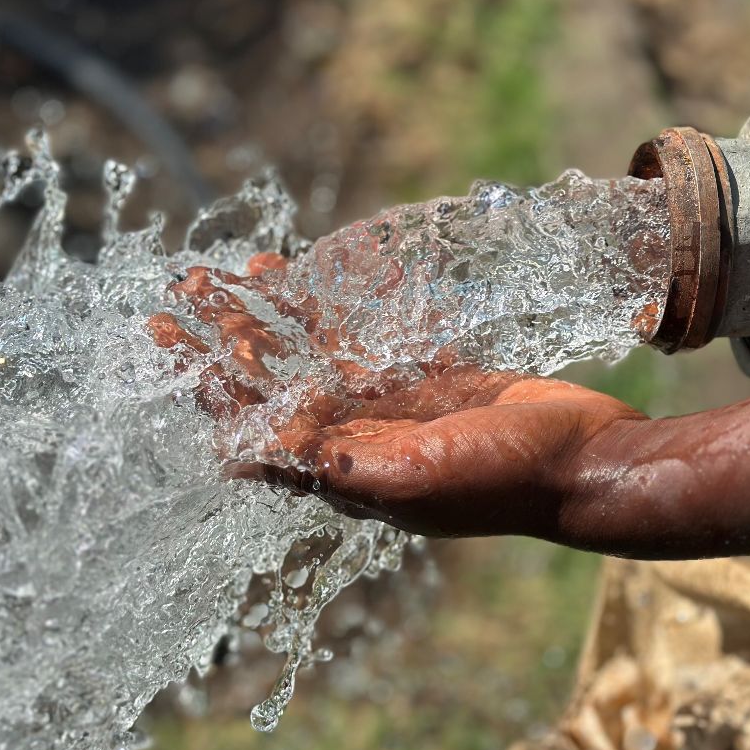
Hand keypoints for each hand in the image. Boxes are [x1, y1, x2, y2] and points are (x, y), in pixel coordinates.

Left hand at [149, 253, 645, 539]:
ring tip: (231, 272)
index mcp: (341, 474)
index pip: (249, 427)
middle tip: (185, 287)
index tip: (165, 333)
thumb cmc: (506, 477)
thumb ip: (344, 465)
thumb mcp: (418, 477)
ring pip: (308, 359)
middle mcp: (353, 445)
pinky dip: (325, 312)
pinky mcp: (419, 381)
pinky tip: (301, 281)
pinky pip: (357, 342)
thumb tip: (257, 450)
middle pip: (268, 388)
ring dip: (266, 319)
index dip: (203, 382)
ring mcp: (386, 411)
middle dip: (222, 338)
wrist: (584, 459)